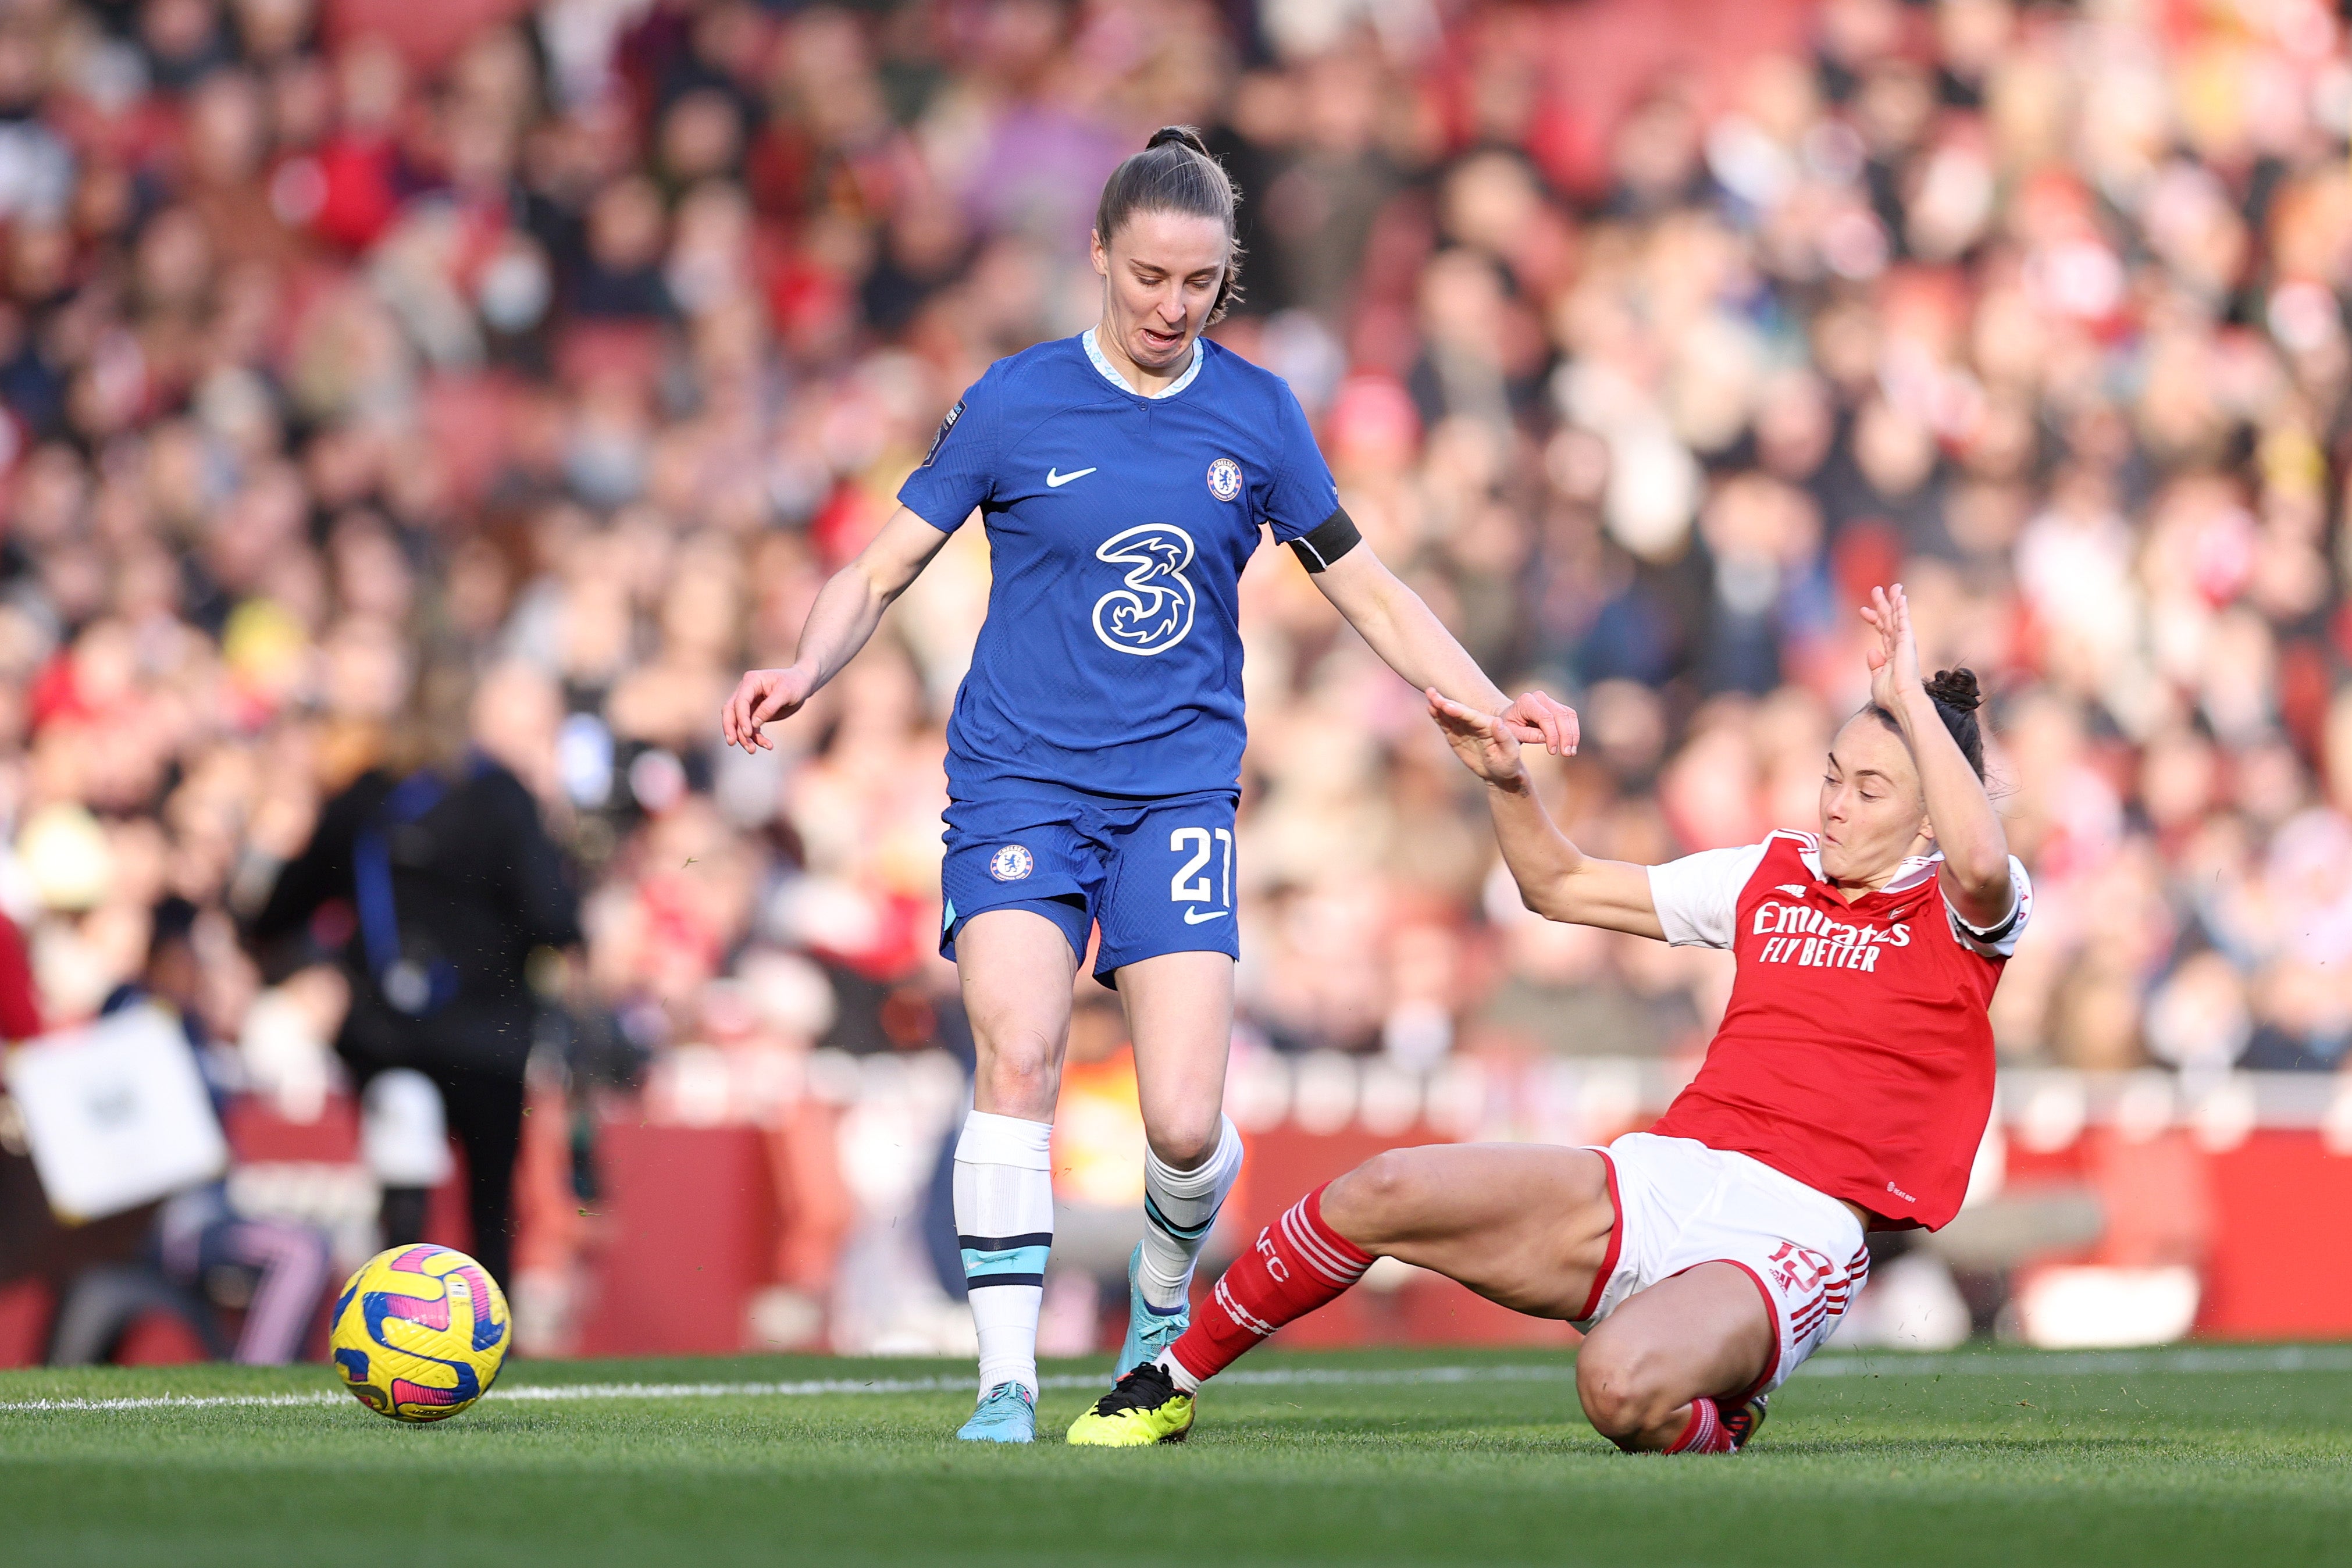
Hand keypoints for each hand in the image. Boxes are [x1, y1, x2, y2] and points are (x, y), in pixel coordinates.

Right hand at [721, 666, 815, 751]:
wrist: (802, 684)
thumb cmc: (795, 684)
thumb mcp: (786, 693)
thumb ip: (769, 707)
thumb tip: (754, 723)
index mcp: (751, 681)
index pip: (740, 702)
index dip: (741, 718)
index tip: (747, 733)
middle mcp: (746, 691)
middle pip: (730, 711)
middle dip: (730, 728)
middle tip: (732, 743)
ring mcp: (749, 702)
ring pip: (739, 722)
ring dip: (744, 737)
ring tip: (753, 750)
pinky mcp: (755, 713)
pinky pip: (751, 728)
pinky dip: (756, 738)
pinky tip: (768, 745)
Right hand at [1428, 688, 1541, 788]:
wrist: (1499, 772)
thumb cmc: (1508, 763)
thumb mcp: (1511, 753)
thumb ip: (1505, 737)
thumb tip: (1497, 722)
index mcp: (1489, 725)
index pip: (1472, 716)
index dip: (1459, 711)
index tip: (1446, 705)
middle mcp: (1476, 723)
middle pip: (1459, 711)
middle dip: (1445, 702)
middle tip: (1432, 692)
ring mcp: (1465, 729)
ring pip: (1450, 715)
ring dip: (1439, 705)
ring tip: (1429, 694)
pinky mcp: (1456, 736)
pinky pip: (1446, 725)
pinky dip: (1438, 717)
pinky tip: (1430, 708)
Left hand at [1496, 689, 1579, 756]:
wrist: (1510, 717)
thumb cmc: (1508, 726)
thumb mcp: (1511, 733)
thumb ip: (1527, 735)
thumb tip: (1546, 739)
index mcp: (1526, 701)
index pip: (1545, 717)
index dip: (1552, 735)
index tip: (1552, 751)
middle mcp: (1539, 697)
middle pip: (1560, 715)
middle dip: (1566, 736)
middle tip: (1567, 753)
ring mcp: (1550, 700)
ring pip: (1568, 715)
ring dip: (1573, 734)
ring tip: (1571, 752)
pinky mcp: (1557, 706)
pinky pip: (1570, 717)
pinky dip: (1573, 731)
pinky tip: (1572, 745)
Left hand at [1859, 583, 1923, 714]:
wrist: (1901, 701)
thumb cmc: (1890, 696)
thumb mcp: (1876, 680)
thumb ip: (1874, 666)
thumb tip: (1871, 651)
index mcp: (1891, 656)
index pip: (1882, 632)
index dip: (1873, 619)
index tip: (1862, 610)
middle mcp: (1899, 647)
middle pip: (1889, 620)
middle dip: (1882, 605)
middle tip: (1876, 589)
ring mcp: (1904, 643)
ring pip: (1897, 617)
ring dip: (1894, 601)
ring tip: (1891, 586)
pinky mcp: (1907, 641)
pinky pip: (1903, 620)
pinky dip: (1902, 608)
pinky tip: (1900, 596)